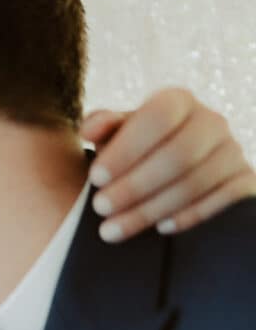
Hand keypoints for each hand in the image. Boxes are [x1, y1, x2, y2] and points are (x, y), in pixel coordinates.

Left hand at [79, 88, 255, 242]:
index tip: (95, 178)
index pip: (158, 116)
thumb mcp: (116, 134)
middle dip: (134, 185)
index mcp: (177, 101)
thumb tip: (89, 131)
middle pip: (179, 153)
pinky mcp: (246, 180)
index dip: (127, 148)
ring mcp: (233, 151)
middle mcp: (212, 121)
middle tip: (100, 207)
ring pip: (196, 181)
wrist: (175, 168)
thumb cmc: (137, 148)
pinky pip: (224, 200)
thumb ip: (103, 126)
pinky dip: (189, 216)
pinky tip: (160, 228)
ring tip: (113, 228)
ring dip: (151, 208)